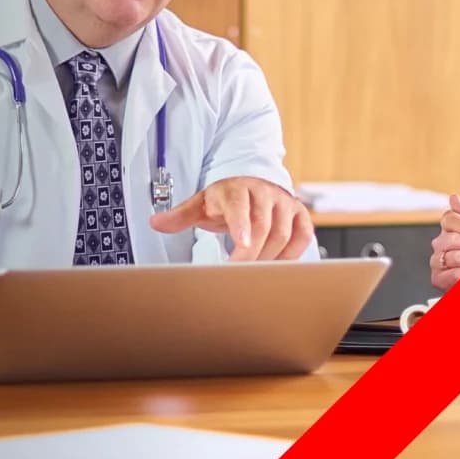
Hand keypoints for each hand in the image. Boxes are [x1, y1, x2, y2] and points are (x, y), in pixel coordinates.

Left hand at [153, 175, 314, 260]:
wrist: (249, 186)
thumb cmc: (224, 200)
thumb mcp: (200, 205)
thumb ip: (180, 215)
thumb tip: (156, 223)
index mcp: (237, 189)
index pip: (239, 206)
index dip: (241, 226)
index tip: (240, 246)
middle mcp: (264, 192)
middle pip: (263, 225)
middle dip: (252, 252)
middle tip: (239, 272)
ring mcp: (284, 202)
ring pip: (283, 233)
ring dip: (270, 256)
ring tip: (254, 271)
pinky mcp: (300, 214)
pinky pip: (303, 235)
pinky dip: (292, 253)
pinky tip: (277, 264)